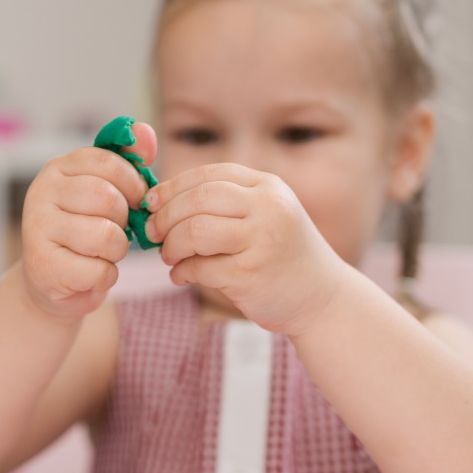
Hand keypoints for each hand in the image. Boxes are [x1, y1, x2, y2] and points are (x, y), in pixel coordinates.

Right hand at [20, 122, 157, 321]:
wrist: (50, 280)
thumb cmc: (84, 230)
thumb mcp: (104, 190)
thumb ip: (127, 162)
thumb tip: (146, 131)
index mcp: (58, 168)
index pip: (108, 162)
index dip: (133, 184)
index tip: (133, 201)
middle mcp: (41, 192)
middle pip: (107, 198)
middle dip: (124, 220)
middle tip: (116, 230)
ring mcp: (37, 229)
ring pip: (106, 236)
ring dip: (117, 251)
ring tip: (104, 252)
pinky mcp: (43, 266)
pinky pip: (98, 270)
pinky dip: (105, 276)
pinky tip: (91, 273)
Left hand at [146, 163, 346, 335]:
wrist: (322, 298)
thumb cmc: (281, 255)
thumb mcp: (264, 214)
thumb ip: (224, 203)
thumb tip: (158, 202)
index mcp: (268, 187)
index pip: (209, 174)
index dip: (172, 187)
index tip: (151, 202)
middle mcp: (268, 208)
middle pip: (198, 199)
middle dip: (165, 216)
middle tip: (153, 233)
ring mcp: (261, 241)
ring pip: (195, 231)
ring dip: (171, 245)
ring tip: (169, 256)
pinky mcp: (250, 275)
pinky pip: (200, 267)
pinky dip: (182, 272)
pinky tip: (182, 276)